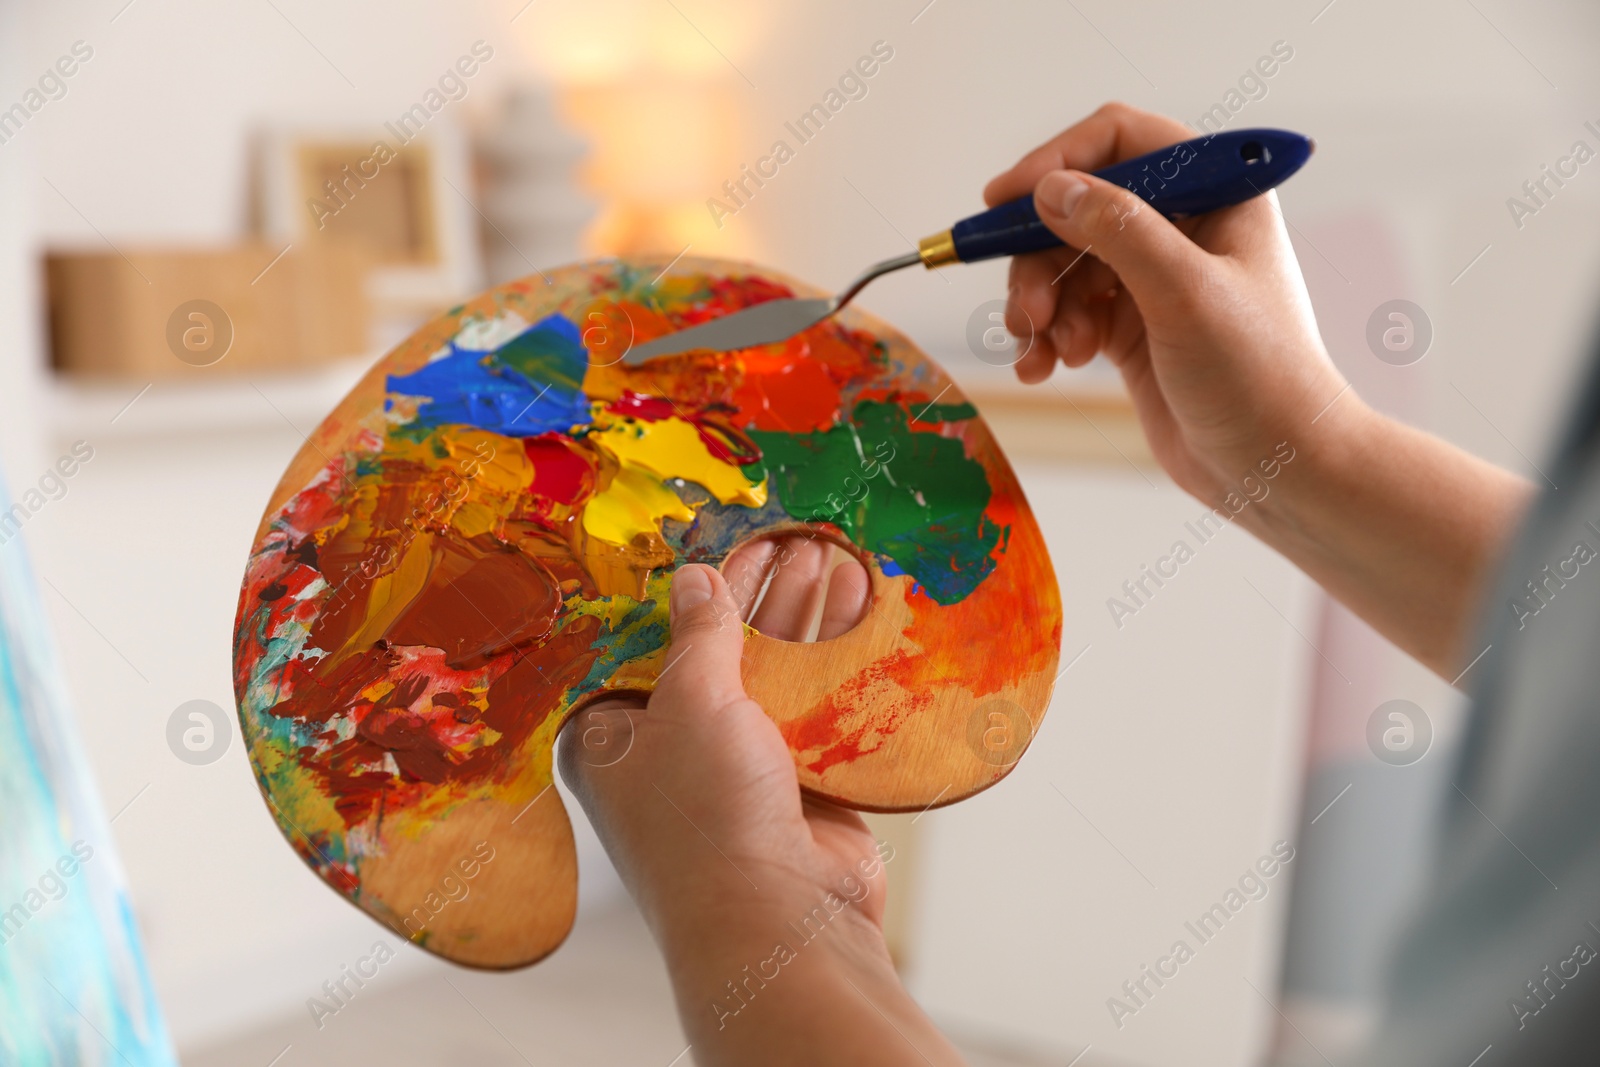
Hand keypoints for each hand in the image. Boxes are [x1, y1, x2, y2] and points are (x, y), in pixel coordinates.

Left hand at [558, 543, 961, 1064]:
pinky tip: (858, 612)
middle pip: (713, 654)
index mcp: (609, 740)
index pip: (641, 646)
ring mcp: (733, 772)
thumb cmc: (706, 818)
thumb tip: (694, 578)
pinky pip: (812, 712)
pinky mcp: (792, 787)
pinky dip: (834, 666)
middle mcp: (666, 755)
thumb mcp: (690, 703)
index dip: (681, 593)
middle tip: (790, 539)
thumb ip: (699, 634)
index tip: (720, 543)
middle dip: (755, 596)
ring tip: (830, 554)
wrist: (783, 923)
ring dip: (801, 620)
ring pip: (768, 678)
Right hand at [985, 101, 1343, 503]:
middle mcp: (1184, 226)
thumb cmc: (1259, 377)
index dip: (1058, 162)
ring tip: (1040, 349)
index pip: (1122, 142)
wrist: (1278, 468)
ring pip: (1065, 264)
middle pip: (1079, 209)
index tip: (1003, 200)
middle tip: (1027, 311)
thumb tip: (1050, 189)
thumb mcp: (1185, 292)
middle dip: (1039, 257)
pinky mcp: (1133, 329)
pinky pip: (1068, 313)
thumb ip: (1118, 231)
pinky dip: (1047, 338)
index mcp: (1218, 193)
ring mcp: (1155, 279)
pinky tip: (1042, 369)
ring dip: (1040, 304)